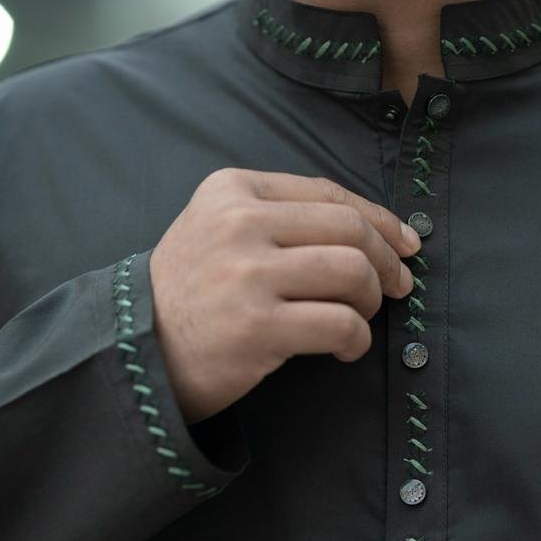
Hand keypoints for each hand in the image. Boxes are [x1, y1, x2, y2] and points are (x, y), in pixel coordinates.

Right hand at [148, 167, 421, 422]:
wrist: (136, 351)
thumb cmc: (190, 295)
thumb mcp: (217, 229)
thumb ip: (278, 216)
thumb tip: (372, 229)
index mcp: (232, 189)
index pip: (327, 193)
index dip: (379, 219)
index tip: (404, 244)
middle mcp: (240, 223)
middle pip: (349, 229)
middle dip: (385, 261)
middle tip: (395, 288)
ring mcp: (248, 275)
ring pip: (351, 272)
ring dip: (370, 301)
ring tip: (359, 319)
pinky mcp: (259, 327)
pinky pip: (341, 324)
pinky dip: (356, 339)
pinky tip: (345, 349)